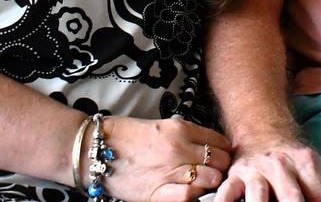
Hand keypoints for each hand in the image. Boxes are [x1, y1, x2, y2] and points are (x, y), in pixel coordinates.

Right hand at [98, 115, 232, 201]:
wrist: (96, 150)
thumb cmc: (127, 136)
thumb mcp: (162, 126)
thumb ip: (187, 135)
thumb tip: (211, 145)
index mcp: (180, 129)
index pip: (219, 141)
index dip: (224, 150)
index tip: (221, 154)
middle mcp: (178, 149)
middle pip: (220, 161)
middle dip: (221, 167)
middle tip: (214, 170)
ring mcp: (169, 171)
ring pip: (210, 179)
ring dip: (210, 182)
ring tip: (203, 182)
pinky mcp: (157, 192)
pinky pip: (189, 196)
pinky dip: (195, 195)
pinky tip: (191, 192)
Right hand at [214, 138, 320, 201]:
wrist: (262, 132)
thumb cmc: (293, 161)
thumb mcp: (315, 168)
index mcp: (306, 163)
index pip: (320, 197)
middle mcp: (281, 166)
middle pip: (291, 198)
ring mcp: (256, 171)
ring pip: (258, 195)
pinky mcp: (234, 177)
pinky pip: (226, 193)